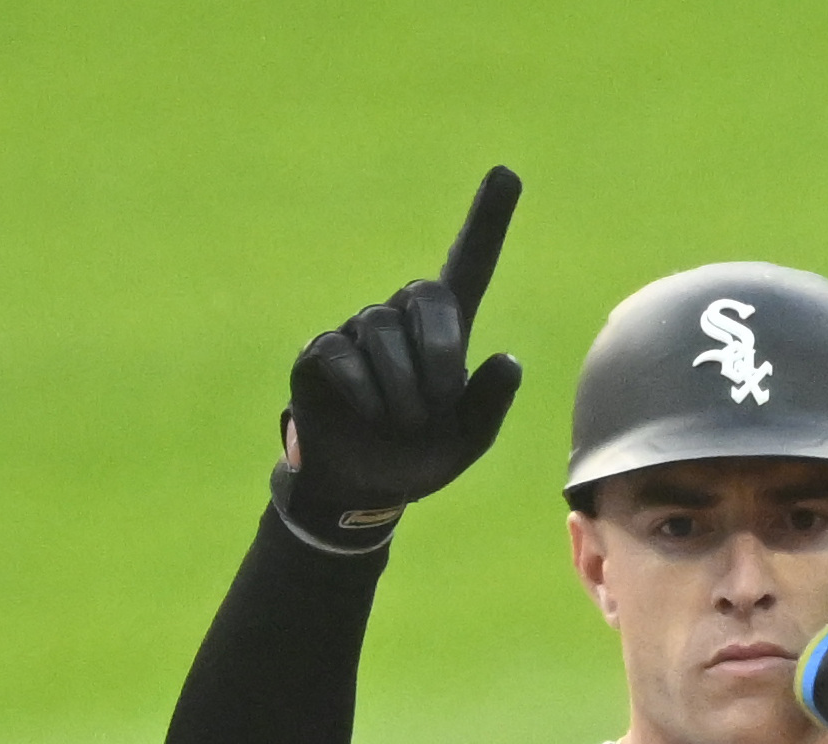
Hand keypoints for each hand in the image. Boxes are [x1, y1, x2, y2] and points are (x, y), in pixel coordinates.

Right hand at [272, 166, 525, 550]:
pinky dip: (365, 395)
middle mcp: (401, 318)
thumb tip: (507, 360)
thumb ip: (490, 404)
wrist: (361, 486)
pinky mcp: (320, 352)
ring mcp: (357, 331)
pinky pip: (344, 358)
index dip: (488, 221)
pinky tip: (367, 416)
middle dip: (440, 350)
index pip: (469, 264)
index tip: (506, 173)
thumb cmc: (420, 456)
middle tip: (438, 402)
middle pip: (426, 295)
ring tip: (401, 423)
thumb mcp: (467, 440)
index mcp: (446, 331)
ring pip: (384, 333)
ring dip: (401, 389)